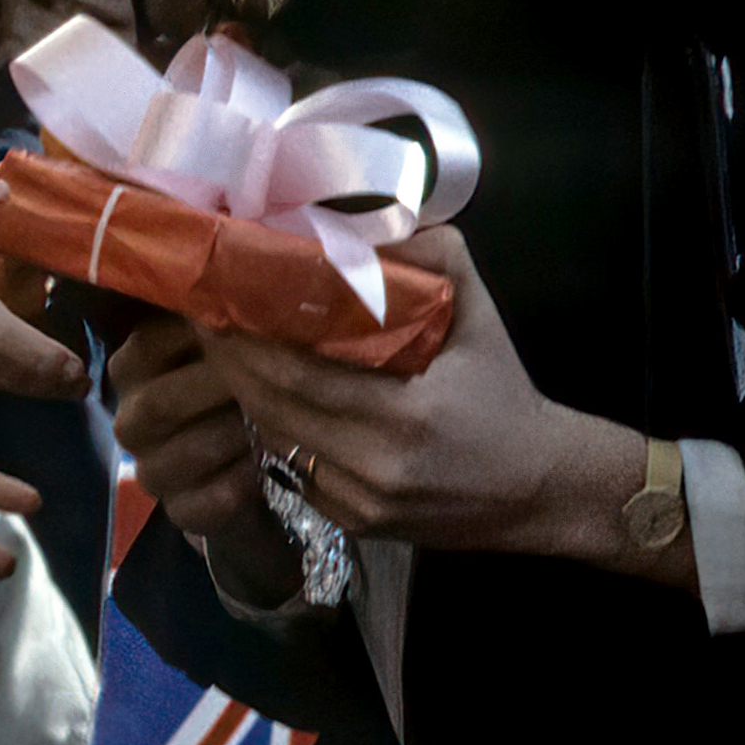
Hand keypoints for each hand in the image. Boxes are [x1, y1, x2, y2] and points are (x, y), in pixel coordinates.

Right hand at [108, 311, 299, 606]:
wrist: (260, 463)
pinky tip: (262, 466)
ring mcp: (150, 468)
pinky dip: (235, 485)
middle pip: (159, 403)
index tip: (251, 327)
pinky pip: (199, 503)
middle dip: (220, 389)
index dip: (202, 337)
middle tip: (271, 377)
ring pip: (179, 453)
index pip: (149, 342)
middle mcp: (130, 417)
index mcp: (134, 364)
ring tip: (272, 420)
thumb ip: (230, 314)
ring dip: (232, 436)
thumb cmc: (246, 384)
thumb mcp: (235, 343)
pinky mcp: (179, 511)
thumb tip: (253, 266)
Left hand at [205, 227, 692, 582]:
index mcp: (407, 415)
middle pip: (272, 407)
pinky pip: (292, 468)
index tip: (220, 295)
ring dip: (243, 393)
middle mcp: (375, 466)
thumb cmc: (505, 395)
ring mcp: (360, 502)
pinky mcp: (352, 523)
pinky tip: (263, 395)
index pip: (297, 374)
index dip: (246, 338)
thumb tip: (368, 221)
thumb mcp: (479, 318)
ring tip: (224, 347)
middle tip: (205, 314)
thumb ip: (434, 260)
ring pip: (274, 439)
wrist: (539, 488)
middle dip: (230, 359)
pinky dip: (273, 428)